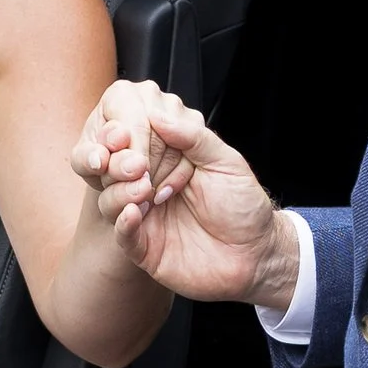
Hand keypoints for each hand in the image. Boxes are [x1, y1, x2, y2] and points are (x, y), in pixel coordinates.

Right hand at [69, 82, 296, 307]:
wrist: (256, 254)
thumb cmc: (243, 206)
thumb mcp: (224, 162)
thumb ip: (192, 137)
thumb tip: (158, 113)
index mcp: (167, 163)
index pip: (135, 144)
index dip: (128, 137)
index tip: (126, 132)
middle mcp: (151, 188)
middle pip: (115, 171)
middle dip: (118, 164)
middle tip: (135, 163)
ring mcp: (146, 218)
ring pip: (111, 201)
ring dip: (120, 192)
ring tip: (142, 188)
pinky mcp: (144, 249)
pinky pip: (123, 235)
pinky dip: (123, 223)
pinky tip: (133, 212)